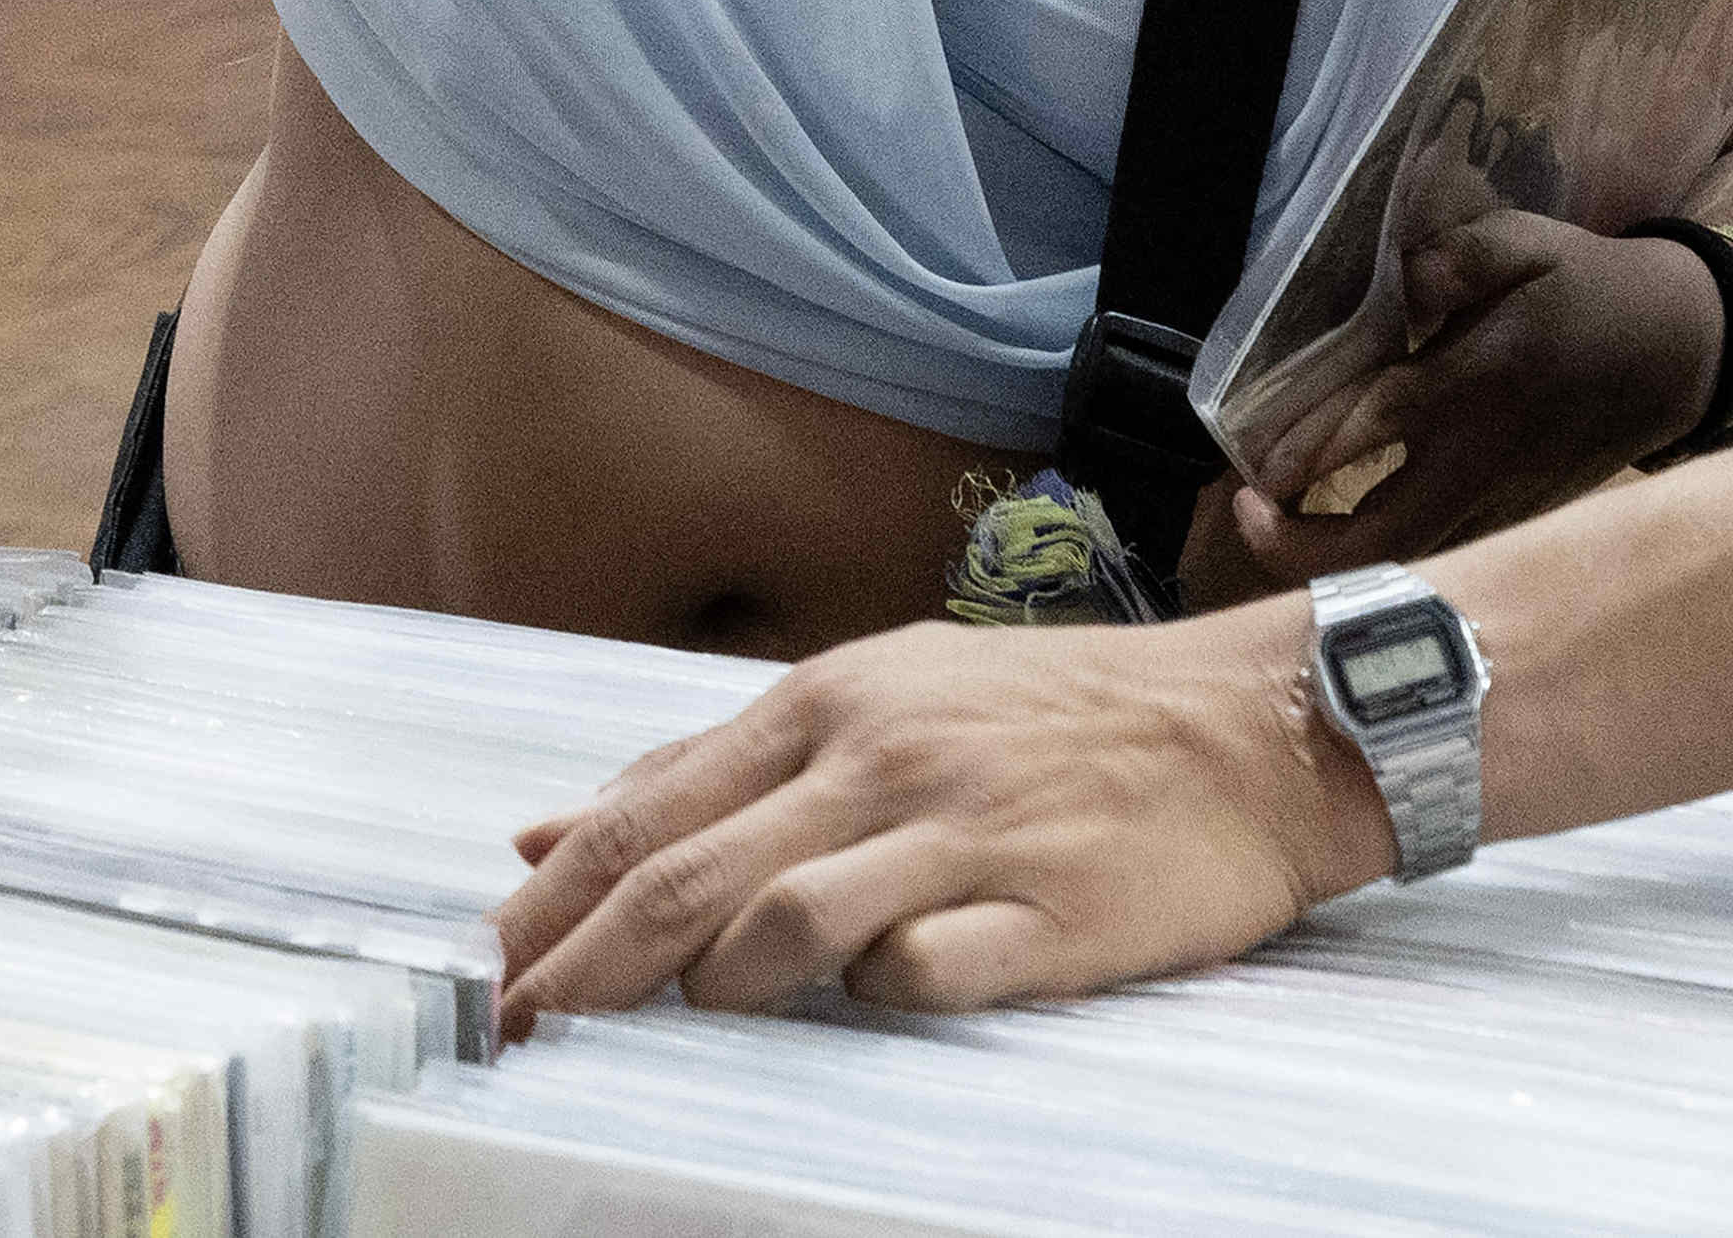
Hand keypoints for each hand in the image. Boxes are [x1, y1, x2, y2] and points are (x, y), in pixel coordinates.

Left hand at [493, 609, 1387, 1019]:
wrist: (1244, 728)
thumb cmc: (1048, 716)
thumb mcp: (875, 697)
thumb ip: (712, 768)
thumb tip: (550, 826)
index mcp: (828, 703)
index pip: (646, 813)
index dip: (551, 903)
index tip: (488, 974)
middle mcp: (878, 762)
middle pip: (686, 879)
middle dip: (581, 969)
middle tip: (519, 1036)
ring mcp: (959, 839)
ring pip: (785, 927)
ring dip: (718, 987)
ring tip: (694, 1020)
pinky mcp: (1041, 915)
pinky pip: (920, 974)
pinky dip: (870, 996)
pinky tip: (859, 1003)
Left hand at [1218, 214, 1724, 587]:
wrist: (1674, 356)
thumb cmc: (1586, 290)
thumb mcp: (1527, 244)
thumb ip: (1455, 254)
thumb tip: (1401, 276)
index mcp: (1480, 381)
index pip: (1380, 426)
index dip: (1309, 451)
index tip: (1254, 468)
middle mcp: (1483, 458)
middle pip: (1384, 538)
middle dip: (1303, 544)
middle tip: (1249, 511)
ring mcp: (1500, 502)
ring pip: (1407, 562)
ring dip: (1333, 559)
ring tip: (1275, 523)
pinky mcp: (1513, 522)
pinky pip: (1435, 556)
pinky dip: (1378, 555)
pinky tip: (1335, 527)